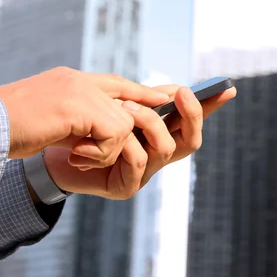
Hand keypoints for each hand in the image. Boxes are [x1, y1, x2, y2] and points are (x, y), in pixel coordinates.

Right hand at [0, 67, 169, 159]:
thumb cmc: (9, 128)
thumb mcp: (50, 118)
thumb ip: (76, 117)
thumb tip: (99, 129)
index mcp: (71, 81)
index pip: (117, 83)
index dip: (140, 92)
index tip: (161, 97)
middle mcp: (79, 80)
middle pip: (130, 99)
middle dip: (133, 127)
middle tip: (113, 148)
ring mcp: (79, 90)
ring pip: (125, 122)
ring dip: (107, 149)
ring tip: (80, 155)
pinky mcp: (79, 106)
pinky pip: (115, 133)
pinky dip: (100, 153)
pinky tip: (75, 155)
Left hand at [40, 84, 235, 198]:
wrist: (48, 149)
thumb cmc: (83, 124)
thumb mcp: (114, 105)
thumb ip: (143, 99)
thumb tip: (173, 89)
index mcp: (156, 134)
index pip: (190, 122)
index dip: (210, 107)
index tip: (227, 89)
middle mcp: (155, 155)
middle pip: (191, 140)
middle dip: (191, 113)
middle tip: (181, 92)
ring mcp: (144, 173)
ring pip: (166, 147)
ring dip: (148, 122)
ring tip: (125, 107)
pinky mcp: (126, 187)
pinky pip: (138, 160)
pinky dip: (123, 143)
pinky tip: (101, 137)